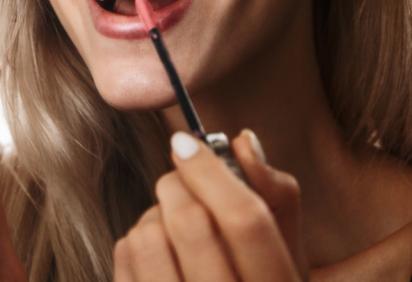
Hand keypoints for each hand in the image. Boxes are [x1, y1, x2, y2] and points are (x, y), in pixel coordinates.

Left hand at [114, 130, 307, 281]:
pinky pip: (125, 257)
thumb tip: (244, 143)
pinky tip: (160, 249)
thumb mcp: (286, 250)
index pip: (246, 220)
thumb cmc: (258, 280)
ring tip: (172, 222)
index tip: (186, 144)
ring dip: (155, 215)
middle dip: (178, 183)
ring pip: (148, 238)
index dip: (212, 172)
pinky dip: (136, 239)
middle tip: (181, 180)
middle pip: (190, 222)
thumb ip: (276, 195)